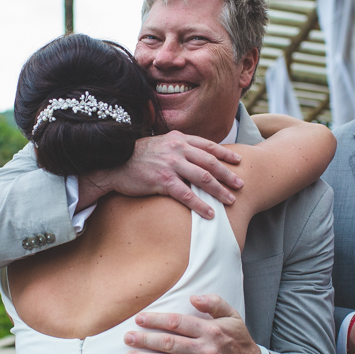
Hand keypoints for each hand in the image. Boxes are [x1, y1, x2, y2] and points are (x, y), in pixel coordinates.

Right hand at [78, 131, 242, 218]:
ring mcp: (170, 165)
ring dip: (219, 190)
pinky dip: (201, 205)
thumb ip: (178, 146)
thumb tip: (195, 155)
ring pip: (203, 178)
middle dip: (227, 174)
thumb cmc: (137, 156)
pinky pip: (187, 195)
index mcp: (178, 139)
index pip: (207, 145)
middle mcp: (177, 149)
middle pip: (210, 162)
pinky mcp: (162, 181)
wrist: (114, 164)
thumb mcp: (160, 144)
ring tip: (230, 200)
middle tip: (240, 184)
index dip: (224, 154)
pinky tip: (210, 213)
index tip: (238, 161)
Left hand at [124, 294, 275, 353]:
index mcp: (211, 331)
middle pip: (169, 343)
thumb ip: (214, 303)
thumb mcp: (233, 317)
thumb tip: (193, 297)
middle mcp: (206, 350)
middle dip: (145, 339)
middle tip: (127, 338)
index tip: (139, 319)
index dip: (156, 320)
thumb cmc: (239, 342)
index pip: (177, 322)